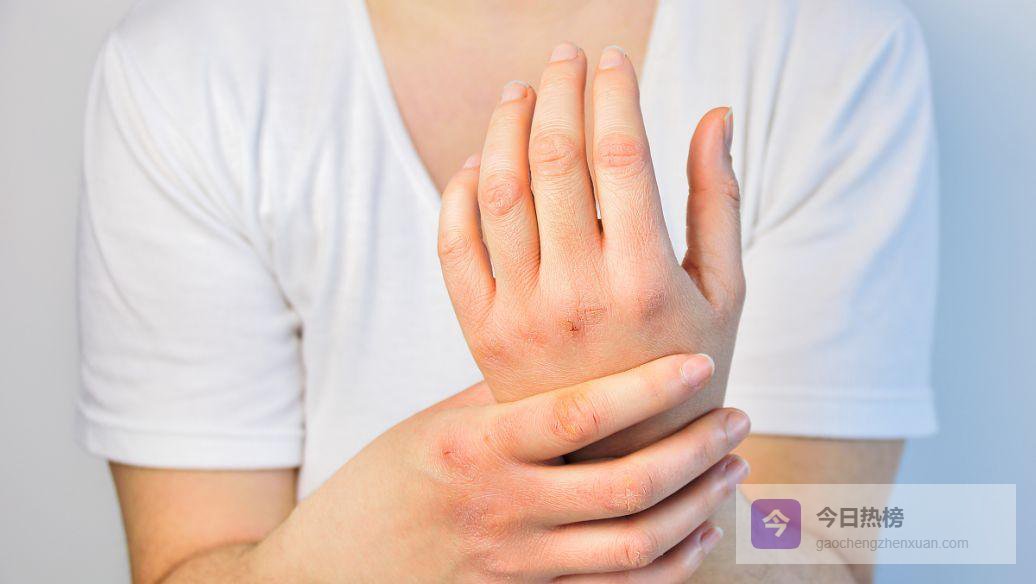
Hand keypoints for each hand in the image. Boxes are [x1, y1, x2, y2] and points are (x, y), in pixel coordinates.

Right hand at [252, 354, 749, 581]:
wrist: (335, 569)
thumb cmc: (384, 482)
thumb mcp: (438, 425)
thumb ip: (507, 399)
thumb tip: (578, 356)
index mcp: (477, 448)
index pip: (578, 415)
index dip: (648, 389)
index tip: (699, 364)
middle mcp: (503, 508)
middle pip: (625, 487)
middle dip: (695, 452)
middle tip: (738, 420)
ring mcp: (517, 560)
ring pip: (633, 546)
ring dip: (697, 505)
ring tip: (732, 468)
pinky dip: (671, 564)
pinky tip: (699, 532)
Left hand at [437, 43, 743, 458]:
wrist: (622, 458)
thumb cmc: (686, 369)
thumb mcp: (723, 293)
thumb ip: (718, 202)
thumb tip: (714, 114)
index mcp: (645, 280)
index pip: (619, 154)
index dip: (614, 92)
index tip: (614, 59)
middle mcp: (577, 294)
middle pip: (555, 159)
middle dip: (560, 90)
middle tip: (565, 55)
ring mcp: (521, 313)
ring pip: (499, 190)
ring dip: (506, 126)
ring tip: (521, 92)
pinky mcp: (482, 330)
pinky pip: (455, 244)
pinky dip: (459, 192)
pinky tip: (479, 161)